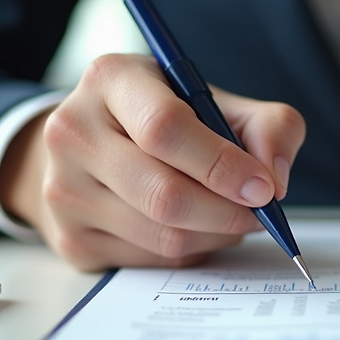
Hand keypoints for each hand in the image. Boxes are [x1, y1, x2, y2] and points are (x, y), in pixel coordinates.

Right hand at [0, 54, 305, 269]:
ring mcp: (64, 190)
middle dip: (227, 212)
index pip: (164, 129)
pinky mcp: (71, 238)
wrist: (92, 146)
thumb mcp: (217, 101)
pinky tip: (196, 228)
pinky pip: (151, 261)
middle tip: (261, 214)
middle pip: (163, 194)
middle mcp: (74, 132)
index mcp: (111, 79)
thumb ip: (267, 126)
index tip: (264, 187)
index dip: (222, 164)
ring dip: (215, 235)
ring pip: (162, 236)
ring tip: (231, 217)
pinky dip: (191, 251)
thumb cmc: (165, 118)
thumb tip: (274, 179)